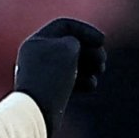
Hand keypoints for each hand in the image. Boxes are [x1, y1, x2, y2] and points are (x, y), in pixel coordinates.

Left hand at [13, 18, 105, 135]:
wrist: (37, 111)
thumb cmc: (52, 76)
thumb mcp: (69, 49)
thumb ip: (77, 41)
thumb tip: (78, 49)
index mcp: (36, 42)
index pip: (64, 26)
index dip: (85, 30)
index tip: (102, 41)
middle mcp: (37, 56)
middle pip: (70, 45)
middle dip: (90, 50)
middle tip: (102, 61)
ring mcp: (43, 74)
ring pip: (72, 63)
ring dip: (90, 64)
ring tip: (100, 71)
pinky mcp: (49, 92)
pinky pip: (70, 81)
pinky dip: (83, 81)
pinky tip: (91, 86)